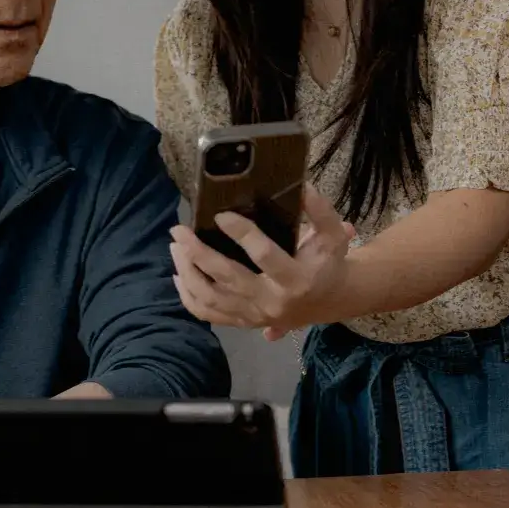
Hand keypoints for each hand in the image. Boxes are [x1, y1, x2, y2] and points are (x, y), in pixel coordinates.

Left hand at [170, 184, 353, 340]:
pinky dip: (189, 297)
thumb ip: (320, 209)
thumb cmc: (328, 262)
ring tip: (175, 246)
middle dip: (199, 254)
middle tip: (180, 230)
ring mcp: (255, 316)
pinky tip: (178, 275)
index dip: (242, 234)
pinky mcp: (244, 322)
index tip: (220, 214)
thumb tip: (301, 185)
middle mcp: (272, 302)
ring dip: (188, 272)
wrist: (331, 300)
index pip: (264, 256)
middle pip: (228, 279)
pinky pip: (209, 314)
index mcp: (296, 279)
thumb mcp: (332, 233)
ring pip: (211, 298)